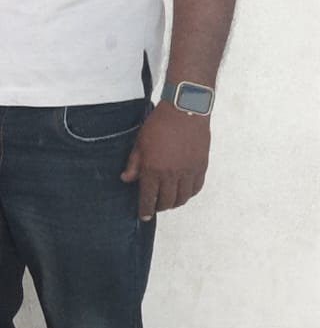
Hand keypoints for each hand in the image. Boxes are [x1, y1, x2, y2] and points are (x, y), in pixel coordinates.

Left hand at [121, 103, 210, 219]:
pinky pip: (196, 189)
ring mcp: (188, 172)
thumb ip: (133, 163)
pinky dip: (189, 194)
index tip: (143, 216)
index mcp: (153, 170)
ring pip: (182, 198)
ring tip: (169, 200)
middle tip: (155, 206)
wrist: (185, 110)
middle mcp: (171, 175)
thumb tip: (126, 179)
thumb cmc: (159, 124)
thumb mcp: (139, 143)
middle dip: (159, 207)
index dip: (145, 210)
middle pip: (166, 202)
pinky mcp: (201, 168)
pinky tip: (183, 191)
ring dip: (174, 203)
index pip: (148, 198)